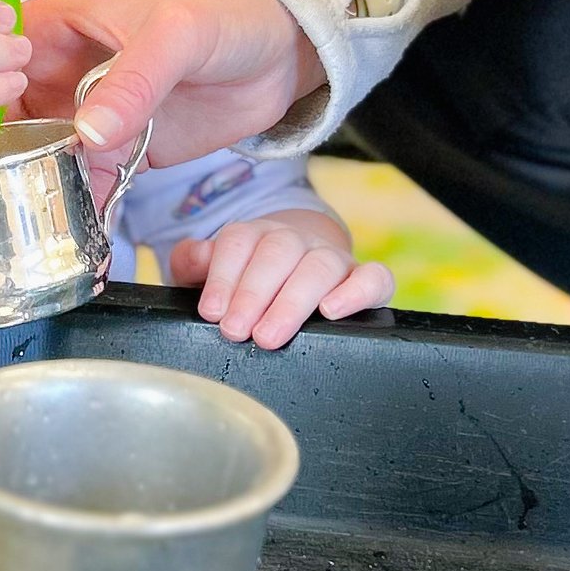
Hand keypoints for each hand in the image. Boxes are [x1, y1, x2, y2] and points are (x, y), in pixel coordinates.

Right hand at [21, 0, 323, 202]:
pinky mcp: (118, 151)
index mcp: (55, 26)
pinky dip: (74, 211)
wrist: (282, 50)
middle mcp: (58, 71)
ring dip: (19, 192)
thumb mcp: (176, 35)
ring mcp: (85, 115)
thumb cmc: (224, 14)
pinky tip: (61, 241)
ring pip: (35, 158)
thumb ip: (133, 81)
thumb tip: (87, 135)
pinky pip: (84, 184)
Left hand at [167, 209, 393, 350]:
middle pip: (279, 252)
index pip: (240, 241)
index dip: (224, 275)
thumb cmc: (250, 282)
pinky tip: (333, 311)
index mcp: (257, 234)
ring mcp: (333, 258)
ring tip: (269, 336)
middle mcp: (297, 240)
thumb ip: (195, 262)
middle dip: (254, 294)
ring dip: (293, 301)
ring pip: (320, 265)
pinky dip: (357, 291)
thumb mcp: (215, 273)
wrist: (301, 273)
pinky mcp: (366, 280)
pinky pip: (375, 277)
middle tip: (235, 332)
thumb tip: (195, 255)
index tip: (212, 312)